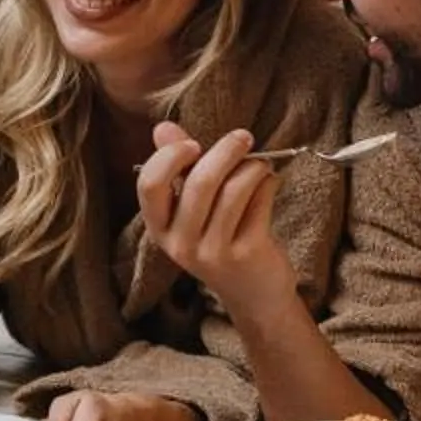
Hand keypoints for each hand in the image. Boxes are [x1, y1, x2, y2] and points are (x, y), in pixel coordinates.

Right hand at [136, 122, 296, 325]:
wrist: (253, 294)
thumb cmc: (222, 238)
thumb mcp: (194, 206)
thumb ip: (179, 167)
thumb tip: (162, 127)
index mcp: (160, 227)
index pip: (150, 185)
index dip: (170, 157)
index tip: (193, 143)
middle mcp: (180, 243)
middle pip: (199, 183)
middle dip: (225, 151)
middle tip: (243, 137)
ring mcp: (212, 252)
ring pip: (234, 190)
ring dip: (253, 167)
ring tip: (261, 166)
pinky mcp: (245, 254)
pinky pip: (258, 202)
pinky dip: (268, 184)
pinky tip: (270, 183)